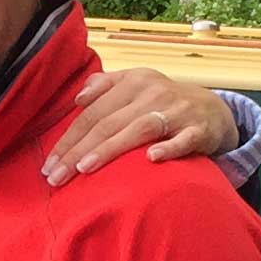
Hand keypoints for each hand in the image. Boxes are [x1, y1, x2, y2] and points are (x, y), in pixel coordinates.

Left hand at [43, 68, 238, 185]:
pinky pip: (184, 140)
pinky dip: (169, 148)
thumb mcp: (134, 86)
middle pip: (108, 123)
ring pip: (139, 130)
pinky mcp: (200, 130)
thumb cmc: (159, 103)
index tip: (48, 165)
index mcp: (134, 82)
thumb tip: (78, 97)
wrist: (212, 111)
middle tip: (55, 178)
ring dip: (109, 149)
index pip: (92, 113)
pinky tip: (151, 159)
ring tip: (83, 169)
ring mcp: (178, 111)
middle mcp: (154, 93)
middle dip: (78, 151)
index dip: (68, 139)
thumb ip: (105, 86)